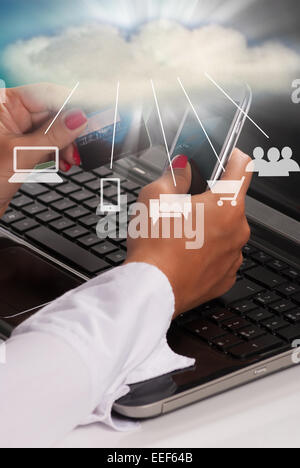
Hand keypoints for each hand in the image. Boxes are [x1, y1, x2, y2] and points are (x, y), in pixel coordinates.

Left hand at [0, 83, 87, 215]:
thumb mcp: (20, 154)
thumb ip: (52, 136)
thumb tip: (79, 119)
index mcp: (3, 103)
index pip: (45, 94)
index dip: (72, 104)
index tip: (94, 114)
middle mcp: (9, 114)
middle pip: (52, 112)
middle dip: (70, 130)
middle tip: (89, 140)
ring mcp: (15, 132)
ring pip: (52, 131)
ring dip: (66, 145)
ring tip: (72, 159)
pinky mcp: (21, 149)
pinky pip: (47, 144)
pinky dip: (58, 154)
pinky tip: (64, 162)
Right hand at [125, 149, 252, 317]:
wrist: (153, 290)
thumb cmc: (155, 247)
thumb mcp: (155, 197)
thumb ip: (174, 175)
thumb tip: (182, 167)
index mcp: (226, 206)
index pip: (242, 168)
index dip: (232, 156)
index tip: (226, 156)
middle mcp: (237, 231)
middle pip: (229, 203)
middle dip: (209, 199)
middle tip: (182, 205)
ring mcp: (233, 256)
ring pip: (224, 230)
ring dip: (208, 226)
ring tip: (179, 233)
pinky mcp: (225, 276)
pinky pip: (220, 255)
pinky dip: (206, 250)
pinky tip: (184, 252)